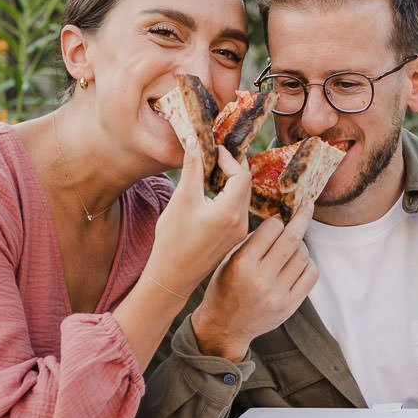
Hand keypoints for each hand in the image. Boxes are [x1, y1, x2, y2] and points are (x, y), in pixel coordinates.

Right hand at [146, 141, 250, 293]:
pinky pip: (238, 210)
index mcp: (230, 212)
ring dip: (231, 182)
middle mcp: (241, 222)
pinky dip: (229, 196)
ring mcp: (239, 232)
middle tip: (214, 157)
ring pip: (243, 197)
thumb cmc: (173, 241)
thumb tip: (195, 141)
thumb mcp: (181, 199)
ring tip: (211, 173)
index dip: (229, 158)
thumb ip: (192, 169)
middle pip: (246, 185)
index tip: (213, 150)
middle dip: (231, 167)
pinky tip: (212, 194)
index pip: (242, 175)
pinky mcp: (234, 238)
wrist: (172, 276)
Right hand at [191, 198, 317, 360]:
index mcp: (242, 264)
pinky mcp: (289, 306)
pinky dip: (307, 264)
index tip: (279, 218)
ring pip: (303, 255)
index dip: (277, 220)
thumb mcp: (228, 261)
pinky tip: (298, 263)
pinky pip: (310, 274)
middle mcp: (261, 279)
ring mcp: (277, 294)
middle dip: (303, 217)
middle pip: (292, 239)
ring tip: (293, 246)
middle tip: (308, 205)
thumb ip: (251, 242)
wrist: (224, 327)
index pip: (271, 228)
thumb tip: (279, 220)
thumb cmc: (224, 288)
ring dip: (301, 245)